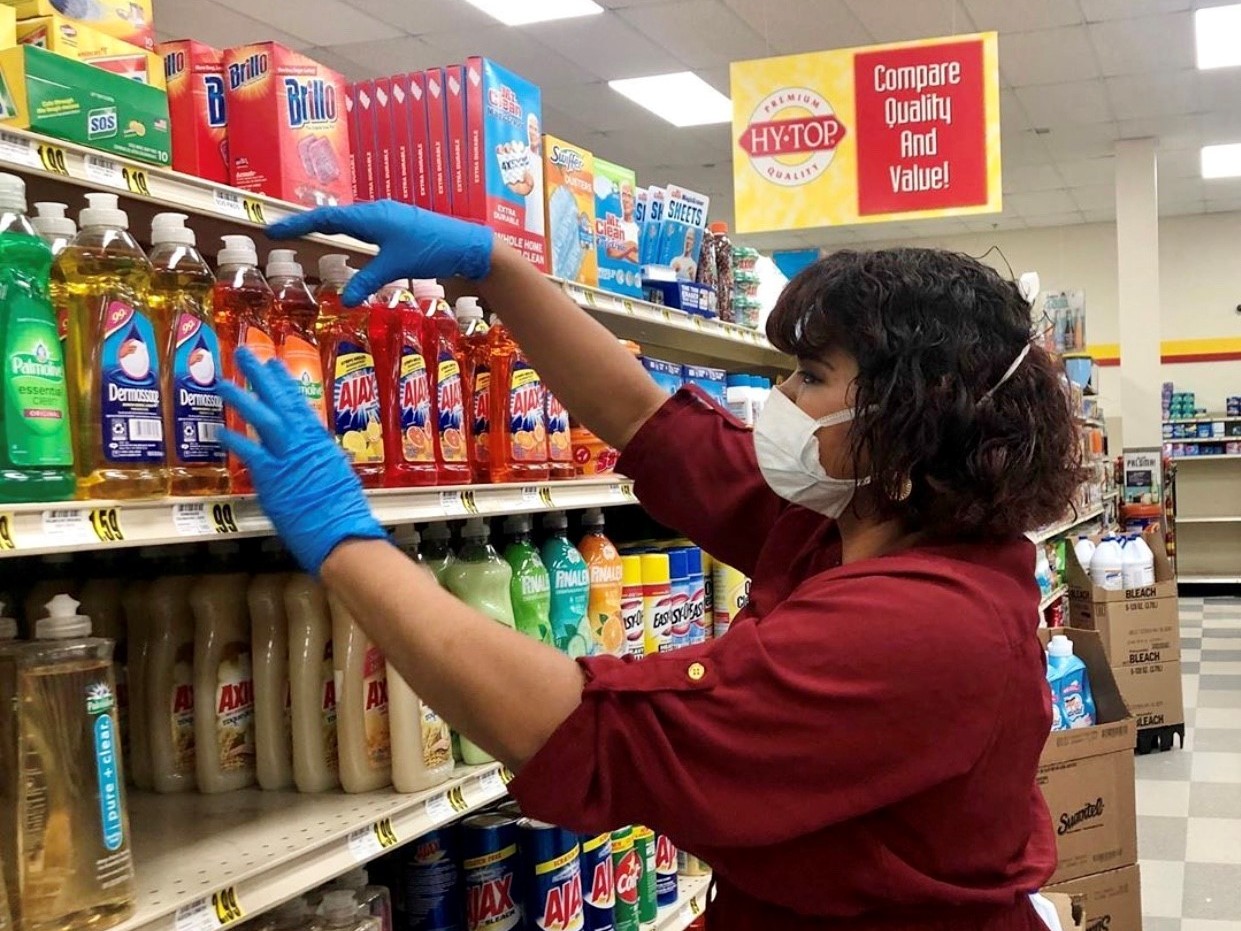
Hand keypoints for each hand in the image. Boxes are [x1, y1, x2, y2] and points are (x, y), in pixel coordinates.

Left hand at [218, 348, 386, 573]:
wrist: (342, 532)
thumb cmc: (343, 512)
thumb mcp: (337, 477)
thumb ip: (322, 462)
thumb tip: (315, 457)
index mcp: (320, 442)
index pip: (300, 404)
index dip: (285, 383)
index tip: (274, 364)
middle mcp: (304, 443)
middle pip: (281, 402)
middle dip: (262, 376)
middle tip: (246, 354)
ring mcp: (288, 457)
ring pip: (263, 419)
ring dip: (242, 398)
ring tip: (223, 381)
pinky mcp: (273, 475)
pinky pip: (250, 452)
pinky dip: (234, 440)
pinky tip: (219, 430)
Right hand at [267, 200, 494, 305]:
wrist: (466, 244)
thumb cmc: (431, 249)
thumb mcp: (395, 267)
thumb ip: (368, 281)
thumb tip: (342, 301)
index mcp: (370, 216)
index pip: (325, 218)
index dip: (297, 225)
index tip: (273, 230)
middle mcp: (375, 212)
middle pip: (333, 216)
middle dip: (306, 224)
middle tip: (281, 233)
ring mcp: (387, 217)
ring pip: (349, 220)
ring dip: (327, 226)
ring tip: (305, 233)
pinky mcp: (398, 226)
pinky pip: (364, 226)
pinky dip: (348, 232)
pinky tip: (348, 240)